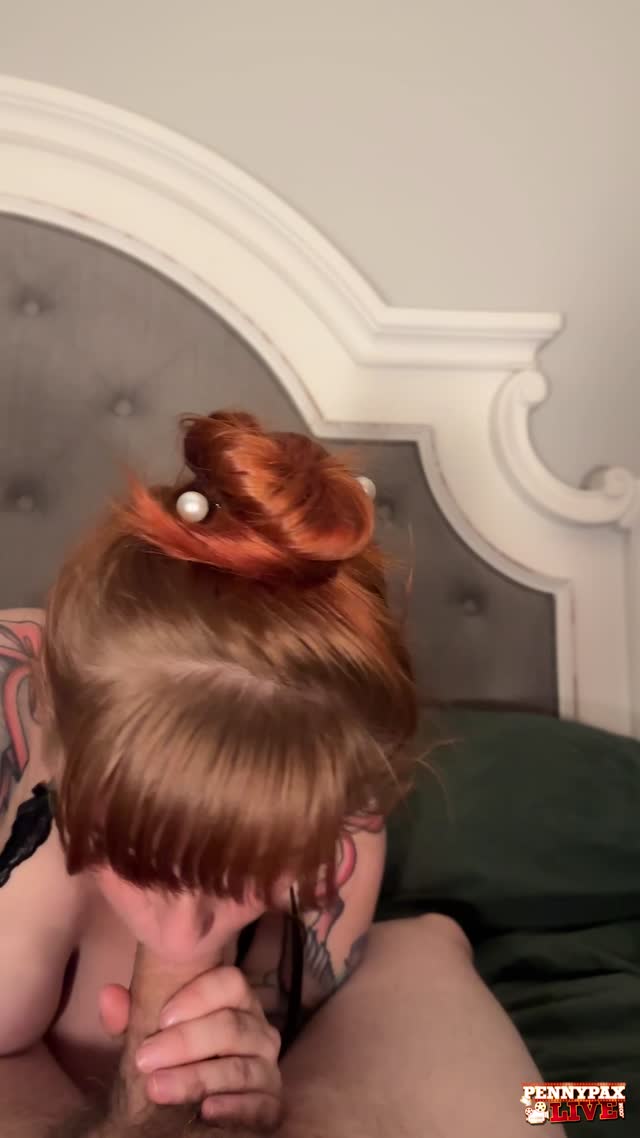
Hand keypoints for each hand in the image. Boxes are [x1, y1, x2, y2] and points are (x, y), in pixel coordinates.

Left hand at [100, 963, 282, 1131]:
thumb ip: (128, 1015)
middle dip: (185, 1042)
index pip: (231, 982)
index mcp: (234, 1002)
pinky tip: (205, 1111)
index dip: (198, 996)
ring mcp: (267, 1069)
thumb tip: (109, 995)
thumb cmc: (166, 1060)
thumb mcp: (143, 1036)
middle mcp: (258, 1031)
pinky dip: (233, 1107)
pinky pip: (260, 1105)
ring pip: (239, 1068)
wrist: (174, 1113)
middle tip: (145, 1058)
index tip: (162, 1018)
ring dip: (195, 1078)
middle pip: (231, 1025)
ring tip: (156, 1088)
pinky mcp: (271, 1106)